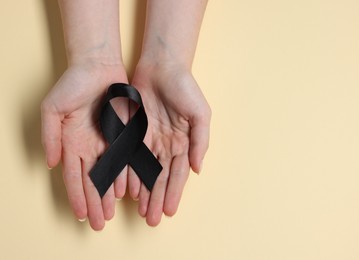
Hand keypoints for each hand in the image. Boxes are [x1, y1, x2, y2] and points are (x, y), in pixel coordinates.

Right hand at [41, 62, 128, 229]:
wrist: (98, 67)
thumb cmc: (72, 85)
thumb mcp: (53, 109)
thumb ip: (51, 137)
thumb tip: (51, 164)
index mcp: (71, 143)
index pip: (74, 176)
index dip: (77, 196)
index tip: (81, 214)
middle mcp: (89, 147)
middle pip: (92, 181)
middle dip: (95, 203)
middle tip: (99, 223)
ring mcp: (107, 142)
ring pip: (109, 175)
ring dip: (109, 195)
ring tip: (111, 213)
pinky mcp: (124, 134)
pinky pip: (125, 159)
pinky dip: (125, 176)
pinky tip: (126, 192)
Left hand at [129, 61, 210, 225]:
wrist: (162, 66)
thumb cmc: (185, 88)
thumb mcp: (200, 114)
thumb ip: (200, 142)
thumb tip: (198, 169)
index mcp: (183, 142)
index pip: (177, 174)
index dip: (173, 193)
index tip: (168, 211)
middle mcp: (166, 145)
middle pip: (160, 177)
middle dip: (156, 199)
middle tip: (152, 220)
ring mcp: (148, 139)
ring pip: (144, 172)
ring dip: (143, 192)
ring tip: (140, 210)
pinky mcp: (132, 131)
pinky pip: (129, 156)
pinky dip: (128, 173)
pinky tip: (127, 189)